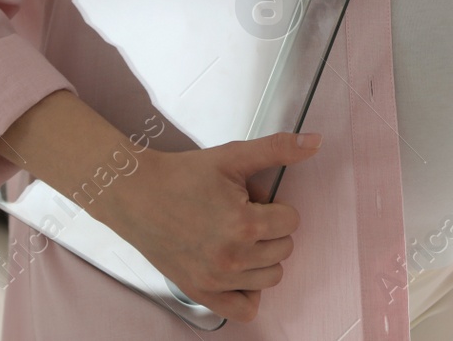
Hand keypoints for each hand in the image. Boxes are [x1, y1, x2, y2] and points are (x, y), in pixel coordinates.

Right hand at [93, 132, 320, 320]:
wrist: (136, 195)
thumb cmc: (183, 175)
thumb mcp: (233, 156)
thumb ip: (278, 149)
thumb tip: (316, 142)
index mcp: (243, 223)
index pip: (292, 221)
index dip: (277, 206)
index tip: (255, 200)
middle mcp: (232, 257)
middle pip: (284, 249)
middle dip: (272, 230)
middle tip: (244, 215)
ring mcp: (216, 280)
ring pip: (271, 278)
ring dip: (263, 257)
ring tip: (239, 238)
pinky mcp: (200, 292)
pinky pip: (244, 310)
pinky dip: (249, 294)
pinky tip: (239, 270)